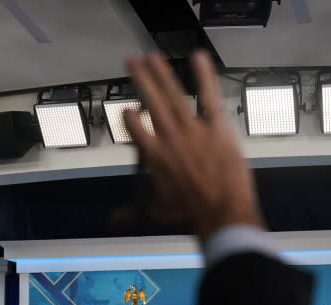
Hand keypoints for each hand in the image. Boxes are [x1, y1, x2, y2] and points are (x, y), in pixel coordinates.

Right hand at [120, 51, 263, 241]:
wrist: (220, 211)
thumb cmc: (187, 213)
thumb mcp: (155, 212)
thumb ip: (131, 214)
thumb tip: (111, 223)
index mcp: (153, 156)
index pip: (135, 129)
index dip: (130, 118)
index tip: (128, 109)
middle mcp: (169, 137)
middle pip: (151, 102)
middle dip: (140, 80)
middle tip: (131, 60)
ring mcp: (193, 129)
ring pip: (173, 95)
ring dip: (161, 74)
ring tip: (151, 56)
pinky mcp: (216, 126)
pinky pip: (208, 96)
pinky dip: (204, 76)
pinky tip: (198, 56)